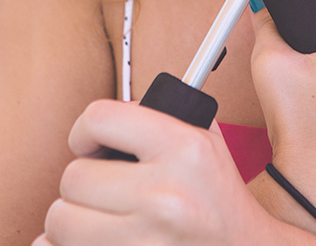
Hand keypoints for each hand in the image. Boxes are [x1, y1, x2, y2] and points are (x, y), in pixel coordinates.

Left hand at [32, 100, 273, 245]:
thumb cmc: (220, 197)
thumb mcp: (207, 140)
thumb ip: (161, 116)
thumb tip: (108, 118)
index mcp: (184, 148)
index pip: (101, 119)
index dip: (84, 130)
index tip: (89, 144)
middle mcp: (165, 194)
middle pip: (74, 178)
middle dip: (83, 184)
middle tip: (103, 189)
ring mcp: (146, 240)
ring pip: (62, 222)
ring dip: (74, 219)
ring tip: (100, 217)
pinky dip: (75, 245)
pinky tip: (101, 238)